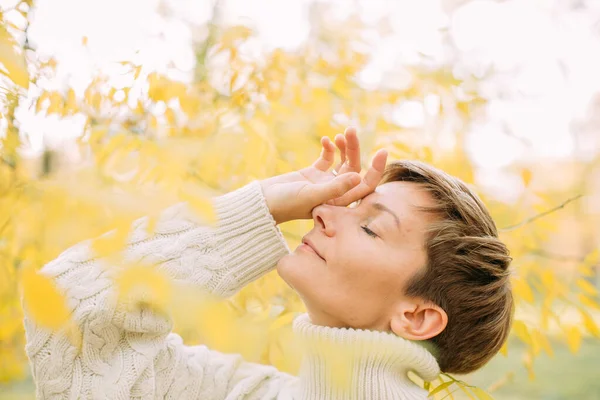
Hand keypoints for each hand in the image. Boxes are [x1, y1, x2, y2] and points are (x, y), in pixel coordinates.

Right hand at [260, 127, 387, 224]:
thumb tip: (358, 176)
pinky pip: (327, 159)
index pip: (365, 186)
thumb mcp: (311, 195)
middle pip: (353, 169)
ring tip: (340, 134)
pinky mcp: (313, 174)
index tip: (382, 152)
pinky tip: (325, 140)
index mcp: (339, 202)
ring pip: (342, 162)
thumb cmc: (286, 204)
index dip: (376, 170)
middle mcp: (334, 193)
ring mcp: (324, 182)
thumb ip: (335, 188)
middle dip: (354, 150)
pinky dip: (329, 149)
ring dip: (344, 147)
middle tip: (351, 131)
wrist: (262, 201)